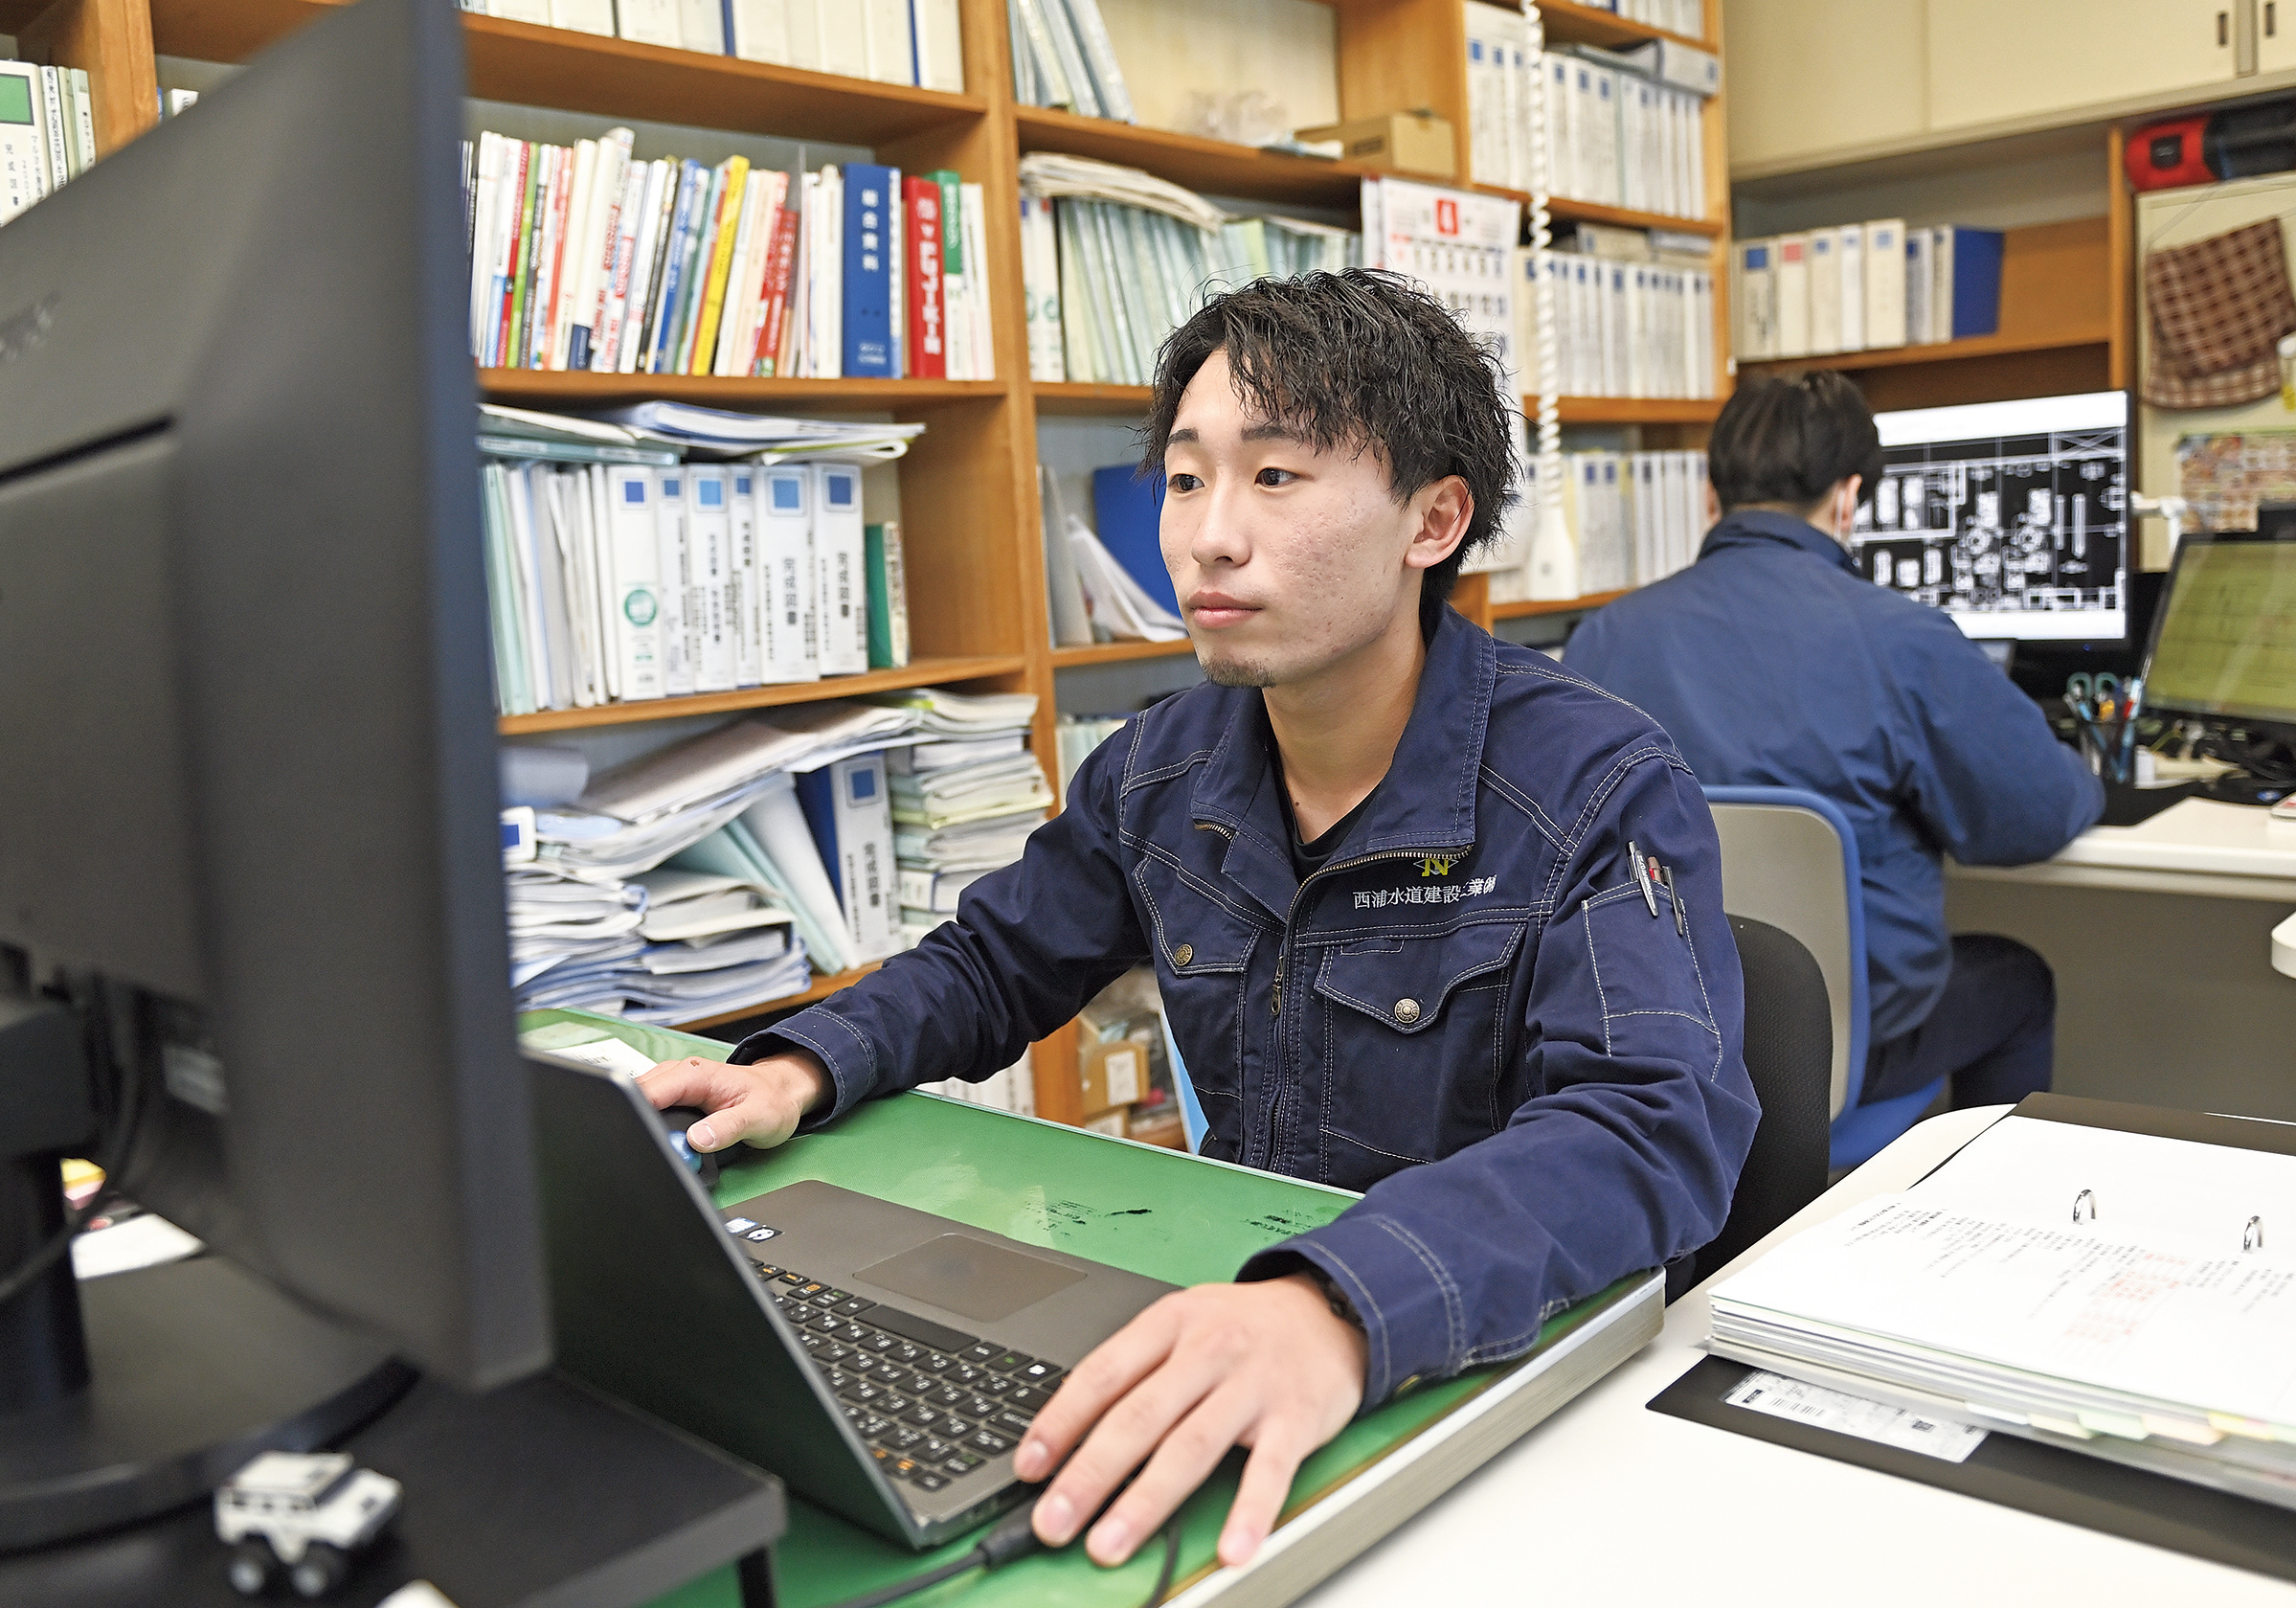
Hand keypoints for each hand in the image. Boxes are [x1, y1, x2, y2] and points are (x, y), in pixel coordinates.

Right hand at [637, 1052, 828, 1152]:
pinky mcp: (677, 1096)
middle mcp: (682, 1074)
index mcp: (696, 1074)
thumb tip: (696, 1140)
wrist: (782, 1092)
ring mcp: (677, 1083)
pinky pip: (654, 1108)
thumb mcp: (757, 1118)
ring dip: (649, 1125)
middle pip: (639, 1098)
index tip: (643, 1140)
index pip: (649, 1092)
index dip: (639, 1116)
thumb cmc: (772, 1100)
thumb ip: (727, 1129)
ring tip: (672, 1144)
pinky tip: (672, 1138)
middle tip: (665, 1147)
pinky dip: (656, 1124)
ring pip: (644, 1104)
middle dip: (642, 1124)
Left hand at [1016, 1273, 1366, 1569]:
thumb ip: (1135, 1370)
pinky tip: (1229, 1549)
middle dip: (1089, 1475)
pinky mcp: (1296, 1417)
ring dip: (1146, 1501)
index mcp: (1170, 1323)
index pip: (1102, 1374)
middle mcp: (1208, 1350)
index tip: (1030, 1468)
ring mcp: (1252, 1384)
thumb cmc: (1243, 1327)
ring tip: (1110, 1544)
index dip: (1060, 1422)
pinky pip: (1270, 1471)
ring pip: (1191, 1446)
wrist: (1330, 1310)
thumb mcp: (1184, 1324)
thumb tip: (1069, 1433)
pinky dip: (1249, 1512)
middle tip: (1054, 1522)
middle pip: (1138, 1416)